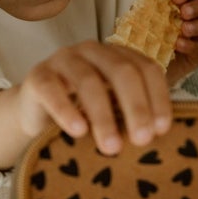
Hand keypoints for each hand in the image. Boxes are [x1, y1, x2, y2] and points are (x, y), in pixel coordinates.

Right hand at [16, 39, 171, 155]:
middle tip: (142, 140)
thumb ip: (132, 116)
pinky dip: (66, 111)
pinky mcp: (37, 75)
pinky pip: (52, 90)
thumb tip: (158, 137)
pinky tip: (78, 132)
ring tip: (111, 147)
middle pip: (122, 72)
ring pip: (89, 82)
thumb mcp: (112, 112)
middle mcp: (93, 51)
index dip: (158, 97)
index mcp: (118, 56)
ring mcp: (63, 60)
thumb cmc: (81, 115)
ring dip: (103, 116)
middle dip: (136, 107)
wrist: (35, 117)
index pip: (147, 68)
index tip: (162, 130)